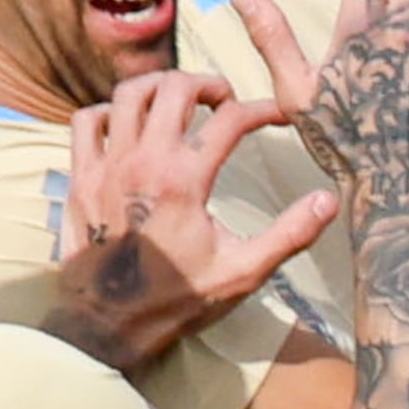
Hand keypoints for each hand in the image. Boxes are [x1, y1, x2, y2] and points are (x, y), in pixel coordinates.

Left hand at [43, 68, 336, 374]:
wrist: (106, 324)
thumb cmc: (175, 301)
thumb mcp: (241, 273)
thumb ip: (288, 235)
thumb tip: (328, 200)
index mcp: (185, 181)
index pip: (231, 120)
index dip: (263, 110)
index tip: (279, 116)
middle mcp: (143, 162)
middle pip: (176, 88)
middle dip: (207, 84)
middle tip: (224, 101)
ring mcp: (106, 166)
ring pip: (129, 94)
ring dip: (159, 87)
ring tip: (179, 101)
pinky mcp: (80, 177)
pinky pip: (86, 121)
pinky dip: (108, 112)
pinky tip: (127, 126)